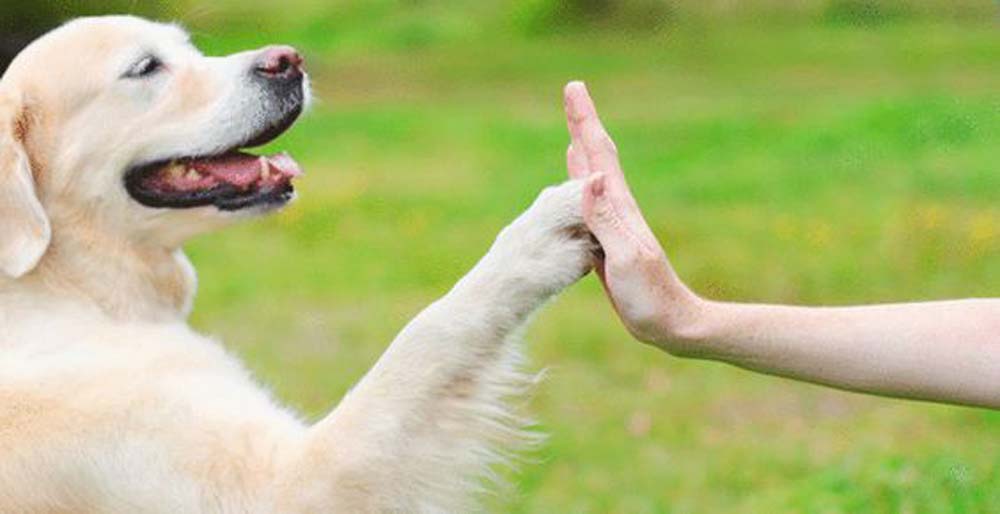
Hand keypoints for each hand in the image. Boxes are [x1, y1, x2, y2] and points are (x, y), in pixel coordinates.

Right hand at [563, 82, 703, 350]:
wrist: (672, 324)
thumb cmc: (651, 296)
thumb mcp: (625, 257)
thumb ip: (606, 220)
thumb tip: (589, 177)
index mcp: (621, 209)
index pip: (598, 156)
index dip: (585, 122)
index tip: (573, 89)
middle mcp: (618, 210)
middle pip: (597, 157)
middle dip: (584, 124)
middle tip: (573, 92)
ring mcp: (614, 225)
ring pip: (593, 178)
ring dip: (583, 151)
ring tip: (575, 130)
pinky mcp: (608, 243)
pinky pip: (589, 206)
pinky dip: (581, 186)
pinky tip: (578, 183)